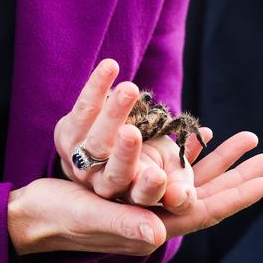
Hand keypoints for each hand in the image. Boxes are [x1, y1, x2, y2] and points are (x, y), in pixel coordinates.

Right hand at [8, 125, 262, 255]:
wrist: (32, 215)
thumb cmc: (59, 219)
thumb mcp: (90, 219)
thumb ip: (124, 225)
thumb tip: (158, 235)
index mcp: (151, 228)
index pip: (206, 212)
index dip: (238, 196)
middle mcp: (155, 216)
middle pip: (207, 193)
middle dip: (237, 174)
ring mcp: (146, 201)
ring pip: (192, 177)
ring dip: (218, 159)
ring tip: (244, 138)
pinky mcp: (132, 185)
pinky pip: (168, 164)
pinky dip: (185, 149)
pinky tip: (197, 132)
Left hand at [54, 59, 197, 209]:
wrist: (107, 148)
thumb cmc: (146, 159)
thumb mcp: (168, 167)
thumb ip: (181, 175)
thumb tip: (195, 162)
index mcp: (133, 194)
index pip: (141, 196)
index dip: (149, 187)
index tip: (158, 174)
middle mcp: (104, 183)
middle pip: (114, 172)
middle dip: (124, 153)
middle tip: (131, 132)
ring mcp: (82, 161)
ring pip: (97, 140)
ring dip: (113, 113)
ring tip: (130, 89)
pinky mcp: (66, 136)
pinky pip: (83, 109)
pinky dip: (97, 86)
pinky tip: (111, 66)